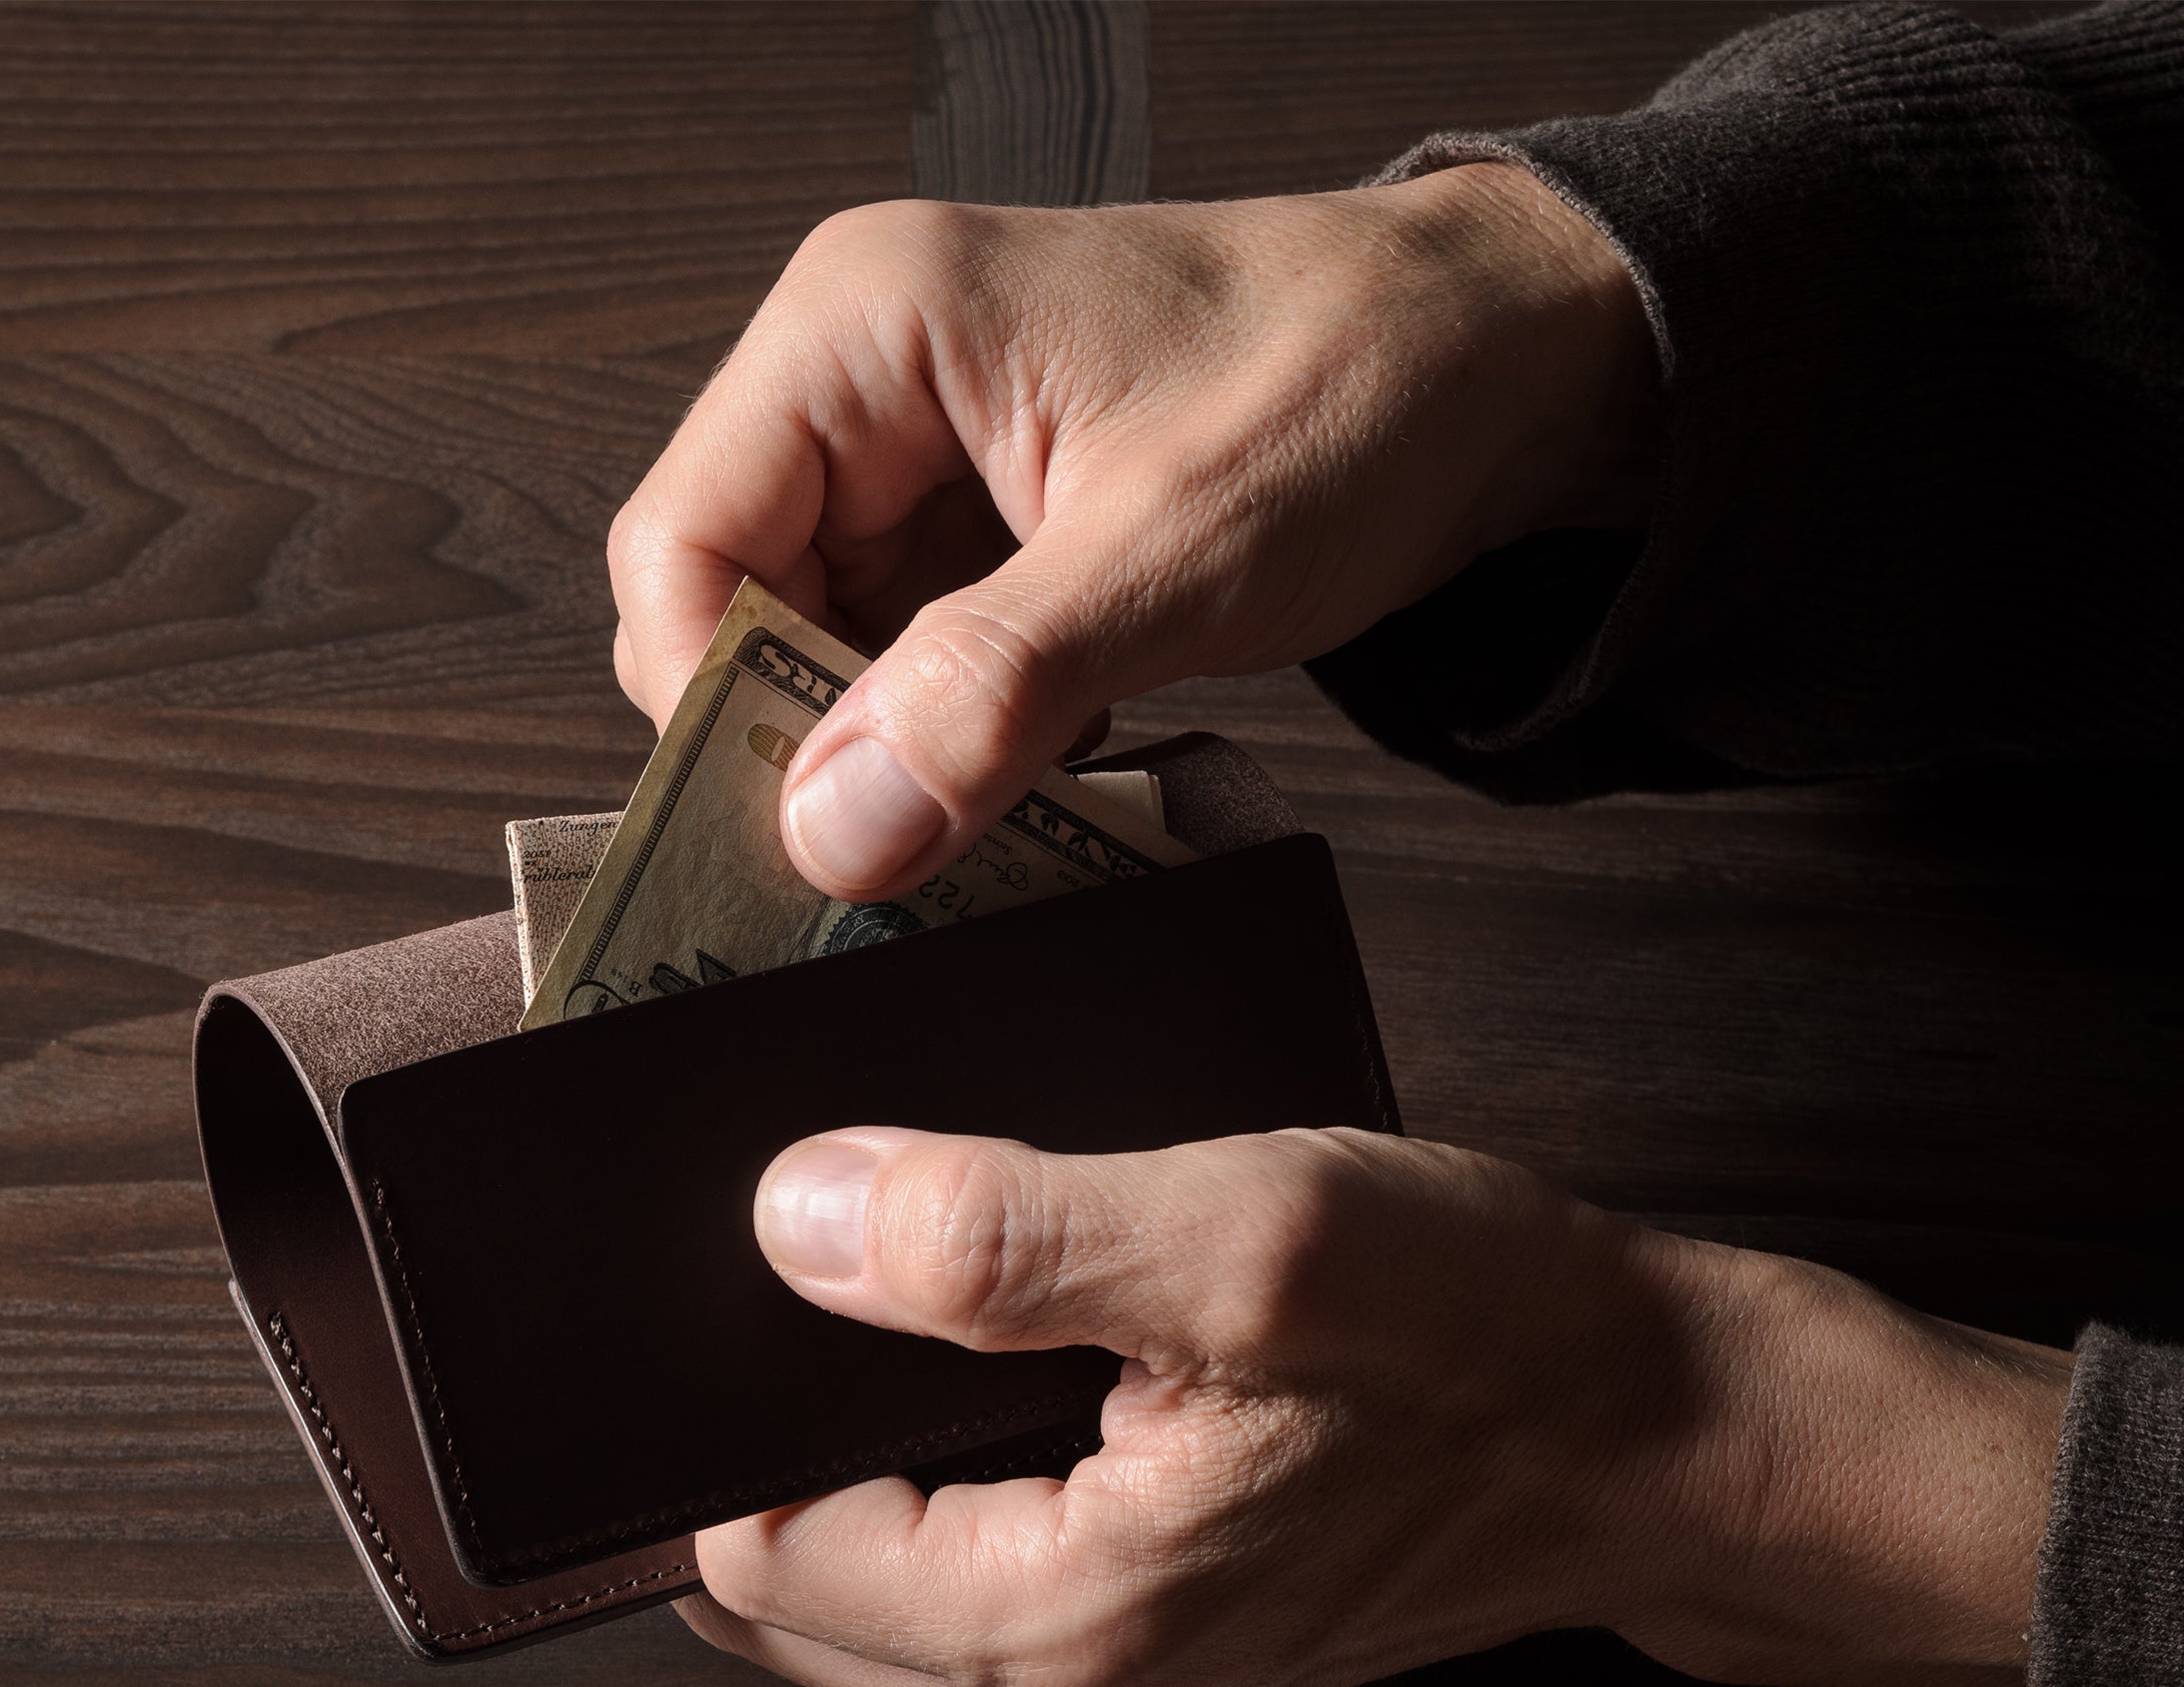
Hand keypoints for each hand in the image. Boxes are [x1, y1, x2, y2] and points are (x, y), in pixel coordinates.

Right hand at [607, 164, 1659, 900]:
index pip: (679, 538)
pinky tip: (1024, 789)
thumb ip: (989, 695)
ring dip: (886, 752)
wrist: (1505, 358)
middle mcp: (871, 375)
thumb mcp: (1173, 556)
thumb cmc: (1359, 384)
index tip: (784, 836)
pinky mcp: (993, 520)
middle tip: (879, 865)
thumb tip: (827, 828)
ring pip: (826, 646)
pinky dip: (954, 736)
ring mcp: (930, 451)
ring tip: (965, 834)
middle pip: (736, 600)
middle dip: (801, 740)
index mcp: (867, 324)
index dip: (708, 701)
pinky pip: (915, 655)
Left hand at [681, 1127, 2074, 1686]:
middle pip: (776, 1580)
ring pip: (856, 1577)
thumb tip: (793, 1219)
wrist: (1662, 1431)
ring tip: (907, 1284)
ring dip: (844, 1439)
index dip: (712, 1396)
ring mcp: (1102, 1682)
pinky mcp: (1142, 1636)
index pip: (743, 1547)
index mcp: (1064, 1625)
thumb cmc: (1496, 1337)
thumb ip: (1002, 1235)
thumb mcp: (1250, 1237)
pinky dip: (928, 1462)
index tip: (741, 1262)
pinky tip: (990, 1343)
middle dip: (762, 1423)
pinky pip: (951, 1566)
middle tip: (822, 1255)